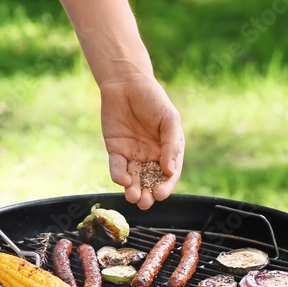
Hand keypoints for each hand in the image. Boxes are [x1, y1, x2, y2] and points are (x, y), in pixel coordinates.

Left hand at [101, 74, 184, 209]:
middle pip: (150, 182)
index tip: (161, 194)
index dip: (166, 186)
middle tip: (145, 203)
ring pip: (133, 179)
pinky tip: (123, 180)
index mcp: (168, 150)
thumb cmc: (153, 99)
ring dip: (133, 190)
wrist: (126, 83)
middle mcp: (151, 156)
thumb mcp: (169, 120)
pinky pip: (117, 167)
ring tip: (134, 197)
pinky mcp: (115, 151)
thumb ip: (171, 144)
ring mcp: (132, 155)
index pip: (169, 174)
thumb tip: (170, 171)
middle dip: (148, 194)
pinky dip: (119, 176)